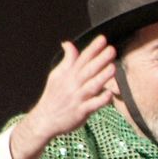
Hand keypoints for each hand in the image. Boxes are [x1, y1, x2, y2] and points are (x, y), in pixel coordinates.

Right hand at [13, 37, 117, 158]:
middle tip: (111, 49)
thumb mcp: (57, 75)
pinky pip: (92, 105)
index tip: (102, 39)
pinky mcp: (80, 112)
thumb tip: (68, 43)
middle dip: (100, 59)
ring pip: (92, 86)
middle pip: (88, 70)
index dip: (92, 48)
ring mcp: (77, 98)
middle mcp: (73, 85)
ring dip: (102, 77)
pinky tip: (110, 94)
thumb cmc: (53, 96)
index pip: (82, 59)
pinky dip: (100, 100)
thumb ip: (67, 60)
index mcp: (68, 75)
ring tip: (113, 67)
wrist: (44, 119)